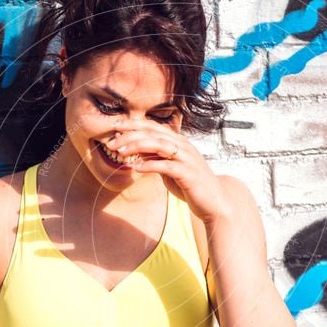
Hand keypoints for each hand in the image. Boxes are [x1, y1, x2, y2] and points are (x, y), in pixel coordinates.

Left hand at [106, 119, 232, 224]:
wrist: (214, 201)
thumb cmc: (190, 185)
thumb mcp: (169, 169)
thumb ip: (156, 160)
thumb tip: (137, 155)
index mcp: (178, 141)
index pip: (153, 127)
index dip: (134, 125)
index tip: (115, 127)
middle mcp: (183, 145)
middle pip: (153, 133)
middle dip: (130, 135)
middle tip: (112, 143)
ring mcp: (187, 158)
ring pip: (159, 144)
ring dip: (137, 146)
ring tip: (120, 152)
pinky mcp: (188, 173)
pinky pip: (166, 165)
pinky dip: (149, 165)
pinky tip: (135, 167)